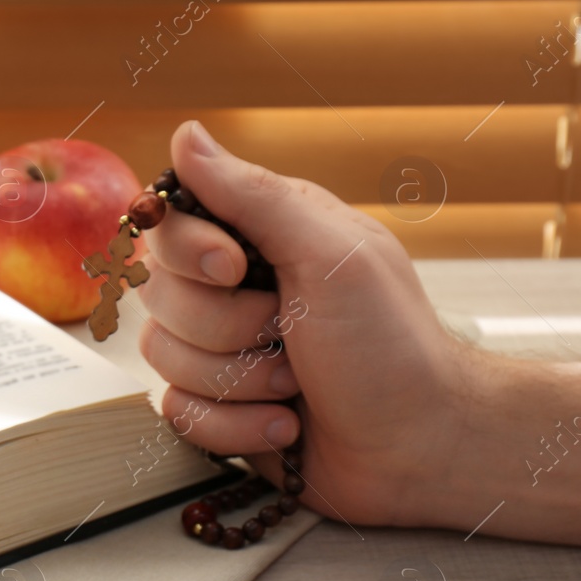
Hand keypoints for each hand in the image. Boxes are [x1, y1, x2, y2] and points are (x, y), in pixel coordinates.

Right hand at [137, 120, 481, 528]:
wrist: (420, 447)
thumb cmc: (392, 345)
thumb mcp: (330, 254)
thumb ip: (252, 193)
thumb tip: (185, 134)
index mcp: (262, 238)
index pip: (171, 224)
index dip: (189, 252)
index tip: (235, 269)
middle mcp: (235, 290)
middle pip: (160, 295)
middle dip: (226, 328)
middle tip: (288, 333)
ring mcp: (223, 351)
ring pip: (162, 358)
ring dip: (237, 381)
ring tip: (294, 387)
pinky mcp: (219, 407)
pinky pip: (178, 412)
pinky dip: (235, 427)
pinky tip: (283, 426)